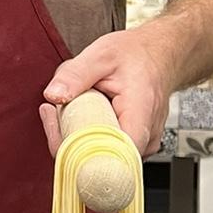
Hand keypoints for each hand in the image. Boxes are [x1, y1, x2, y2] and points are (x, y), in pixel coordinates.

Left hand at [38, 29, 173, 158]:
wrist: (160, 55)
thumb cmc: (137, 55)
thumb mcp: (101, 55)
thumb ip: (75, 75)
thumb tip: (53, 96)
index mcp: (139, 114)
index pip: (109, 154)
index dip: (77, 150)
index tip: (58, 127)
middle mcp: (145, 136)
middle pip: (99, 158)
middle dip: (68, 137)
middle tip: (54, 110)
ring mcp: (141, 143)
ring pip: (99, 154)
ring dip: (76, 134)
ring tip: (72, 105)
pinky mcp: (133, 144)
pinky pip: (104, 147)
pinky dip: (87, 133)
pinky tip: (82, 113)